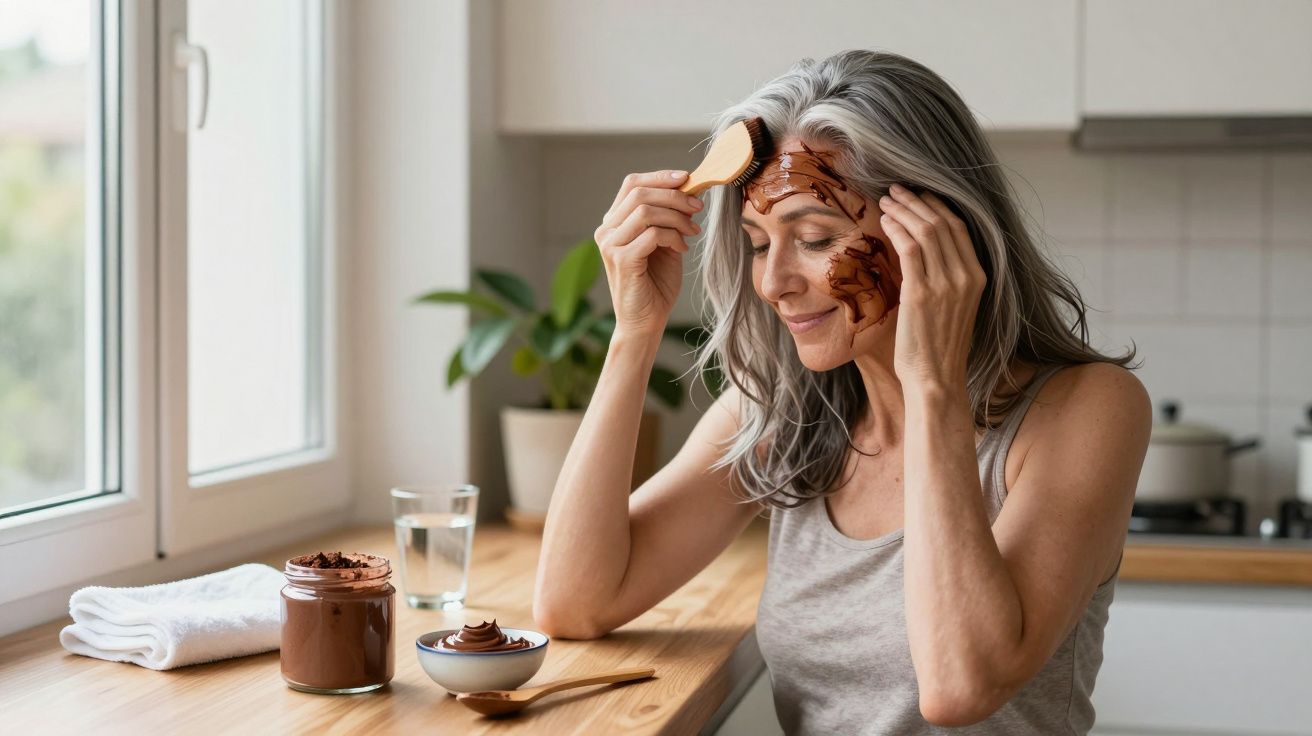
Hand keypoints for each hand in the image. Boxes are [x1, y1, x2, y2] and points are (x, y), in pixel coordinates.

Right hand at [594, 170, 703, 338]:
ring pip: (646, 211)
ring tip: (693, 231)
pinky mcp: (621, 259)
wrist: (646, 321)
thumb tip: (688, 191)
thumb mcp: (665, 243)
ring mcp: (610, 245)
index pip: (632, 184)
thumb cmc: (656, 283)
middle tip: (698, 208)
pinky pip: (652, 235)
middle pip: (640, 194)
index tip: (687, 178)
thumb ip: (668, 219)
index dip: (660, 177)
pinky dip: (673, 236)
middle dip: (675, 197)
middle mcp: (606, 230)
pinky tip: (683, 248)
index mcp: (614, 222)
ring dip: (677, 217)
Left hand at [877, 183, 985, 390]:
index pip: (959, 228)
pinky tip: (885, 222)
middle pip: (942, 223)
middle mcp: (966, 277)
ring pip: (925, 231)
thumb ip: (944, 278)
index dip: (937, 206)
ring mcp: (945, 284)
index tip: (918, 195)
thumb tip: (920, 253)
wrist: (936, 379)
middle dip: (917, 201)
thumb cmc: (938, 347)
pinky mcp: (921, 294)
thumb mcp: (952, 307)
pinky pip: (909, 249)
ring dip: (903, 210)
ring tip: (886, 200)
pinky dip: (896, 229)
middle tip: (896, 189)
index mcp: (978, 278)